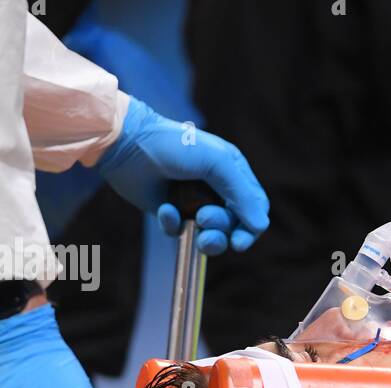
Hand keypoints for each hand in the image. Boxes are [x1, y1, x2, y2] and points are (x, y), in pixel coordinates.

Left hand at [95, 97, 268, 254]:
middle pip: (234, 226)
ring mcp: (193, 203)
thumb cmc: (176, 146)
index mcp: (233, 173)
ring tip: (192, 222)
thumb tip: (261, 226)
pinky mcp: (170, 213)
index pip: (255, 208)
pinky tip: (164, 208)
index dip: (251, 227)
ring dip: (204, 235)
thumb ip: (243, 194)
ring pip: (210, 235)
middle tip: (203, 219)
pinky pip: (180, 231)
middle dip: (221, 228)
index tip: (239, 240)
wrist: (129, 144)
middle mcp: (217, 190)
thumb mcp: (218, 162)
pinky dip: (173, 224)